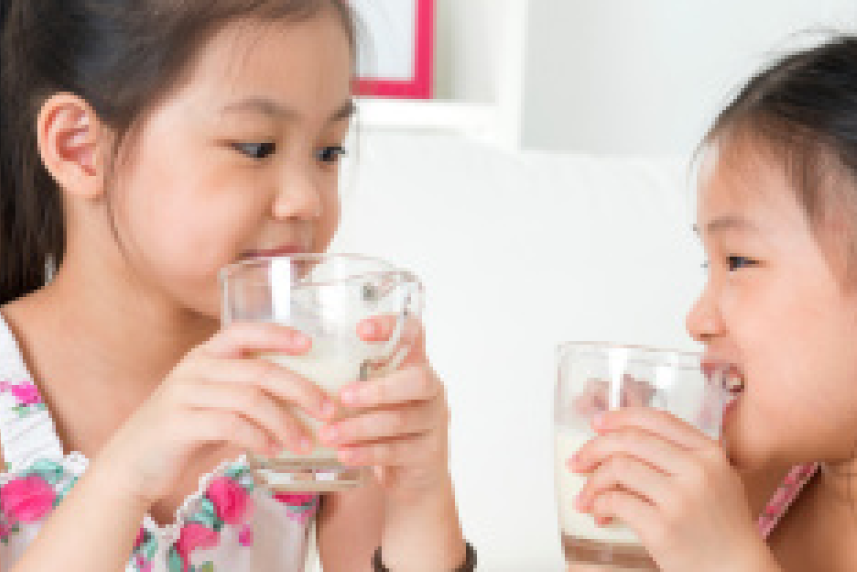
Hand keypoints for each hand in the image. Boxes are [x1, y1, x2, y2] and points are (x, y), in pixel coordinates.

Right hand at [96, 322, 334, 506]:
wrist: (131, 465)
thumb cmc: (184, 432)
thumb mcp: (215, 403)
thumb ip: (247, 392)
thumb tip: (303, 395)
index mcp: (204, 355)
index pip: (243, 331)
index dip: (278, 334)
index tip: (310, 345)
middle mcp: (194, 367)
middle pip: (259, 369)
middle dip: (301, 389)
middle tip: (327, 410)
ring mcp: (184, 393)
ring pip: (250, 399)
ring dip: (285, 423)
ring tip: (304, 443)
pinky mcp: (178, 423)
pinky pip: (230, 425)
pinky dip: (258, 438)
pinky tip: (272, 450)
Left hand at [317, 316, 450, 500]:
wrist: (413, 477)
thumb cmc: (384, 428)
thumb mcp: (374, 399)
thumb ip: (355, 381)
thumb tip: (302, 368)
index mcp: (416, 365)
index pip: (413, 333)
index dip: (391, 326)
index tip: (360, 330)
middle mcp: (431, 390)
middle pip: (418, 380)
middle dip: (378, 388)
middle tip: (342, 396)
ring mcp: (434, 422)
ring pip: (400, 419)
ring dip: (360, 426)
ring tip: (328, 434)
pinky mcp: (427, 453)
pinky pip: (396, 451)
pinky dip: (366, 452)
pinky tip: (343, 454)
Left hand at [569, 408, 775, 571]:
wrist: (737, 571)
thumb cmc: (721, 527)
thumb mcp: (715, 478)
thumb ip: (680, 455)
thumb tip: (622, 437)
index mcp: (709, 453)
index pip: (656, 419)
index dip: (620, 417)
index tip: (598, 423)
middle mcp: (697, 470)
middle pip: (630, 441)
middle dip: (594, 448)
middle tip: (578, 461)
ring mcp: (680, 499)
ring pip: (618, 468)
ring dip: (592, 481)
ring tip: (586, 496)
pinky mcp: (663, 527)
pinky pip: (616, 502)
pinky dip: (599, 504)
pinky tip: (599, 513)